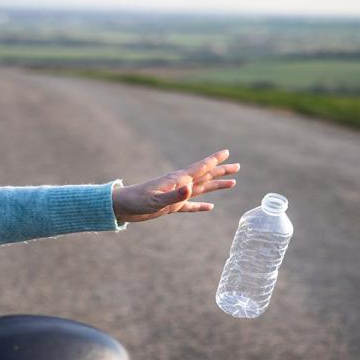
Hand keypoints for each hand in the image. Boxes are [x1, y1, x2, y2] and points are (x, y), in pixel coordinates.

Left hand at [112, 149, 238, 222]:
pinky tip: (210, 207)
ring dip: (216, 186)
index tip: (227, 152)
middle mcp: (179, 185)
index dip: (214, 161)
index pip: (200, 168)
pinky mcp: (171, 206)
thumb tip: (190, 189)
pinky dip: (201, 207)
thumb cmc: (136, 201)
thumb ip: (174, 195)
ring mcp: (176, 195)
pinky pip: (190, 206)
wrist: (122, 207)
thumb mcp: (155, 200)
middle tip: (237, 166)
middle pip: (205, 176)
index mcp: (177, 180)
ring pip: (201, 189)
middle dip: (221, 171)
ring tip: (232, 183)